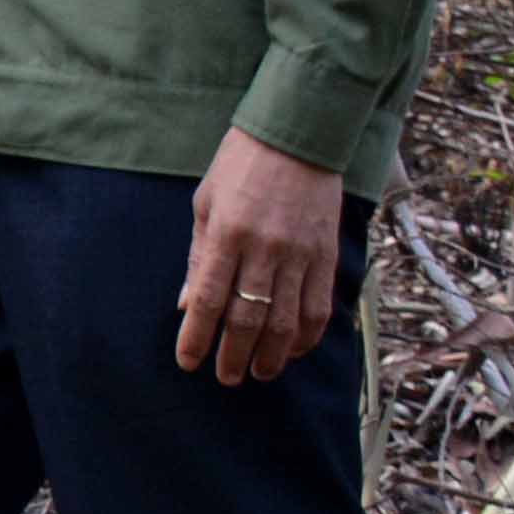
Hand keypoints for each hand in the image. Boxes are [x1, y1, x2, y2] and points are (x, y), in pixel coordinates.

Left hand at [173, 128, 345, 384]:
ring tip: (258, 373)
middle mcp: (264, 248)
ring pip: (287, 321)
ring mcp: (300, 254)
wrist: (297, 136)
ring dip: (271, 355)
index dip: (197, 336)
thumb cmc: (241, 165)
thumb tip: (187, 305)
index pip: (209, 299)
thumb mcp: (206, 202)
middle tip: (225, 378)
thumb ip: (199, 257)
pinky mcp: (327, 255)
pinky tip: (293, 351)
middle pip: (248, 318)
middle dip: (234, 355)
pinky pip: (320, 307)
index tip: (187, 361)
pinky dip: (307, 336)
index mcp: (227, 233)